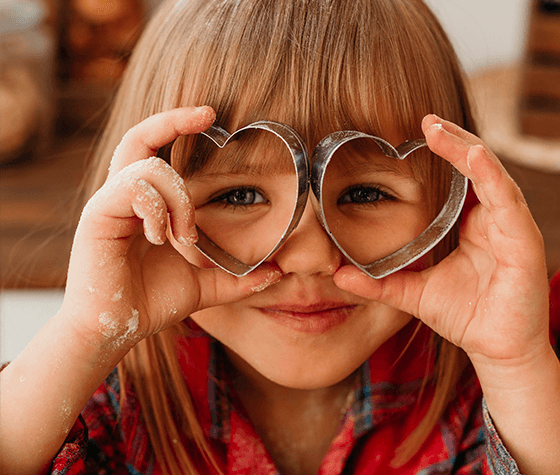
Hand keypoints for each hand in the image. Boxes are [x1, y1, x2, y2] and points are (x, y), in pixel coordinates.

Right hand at [61, 107, 281, 352]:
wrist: (113, 329)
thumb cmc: (152, 301)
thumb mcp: (205, 286)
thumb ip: (238, 278)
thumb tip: (278, 273)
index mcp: (147, 204)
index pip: (156, 148)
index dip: (177, 124)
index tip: (211, 115)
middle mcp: (125, 196)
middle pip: (140, 136)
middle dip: (173, 118)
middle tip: (208, 114)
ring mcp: (109, 203)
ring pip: (149, 167)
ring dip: (179, 199)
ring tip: (186, 237)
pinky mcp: (97, 216)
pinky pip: (132, 189)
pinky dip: (157, 210)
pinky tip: (163, 238)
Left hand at [334, 115, 549, 369]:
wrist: (496, 348)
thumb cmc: (464, 315)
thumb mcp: (413, 293)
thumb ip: (379, 282)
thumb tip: (338, 274)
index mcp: (470, 223)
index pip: (458, 178)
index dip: (441, 152)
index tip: (414, 131)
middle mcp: (493, 218)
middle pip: (475, 167)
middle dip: (451, 140)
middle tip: (424, 118)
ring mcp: (510, 226)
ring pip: (491, 174)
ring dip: (465, 148)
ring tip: (439, 129)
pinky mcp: (523, 241)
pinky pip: (507, 201)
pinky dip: (491, 176)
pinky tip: (473, 157)